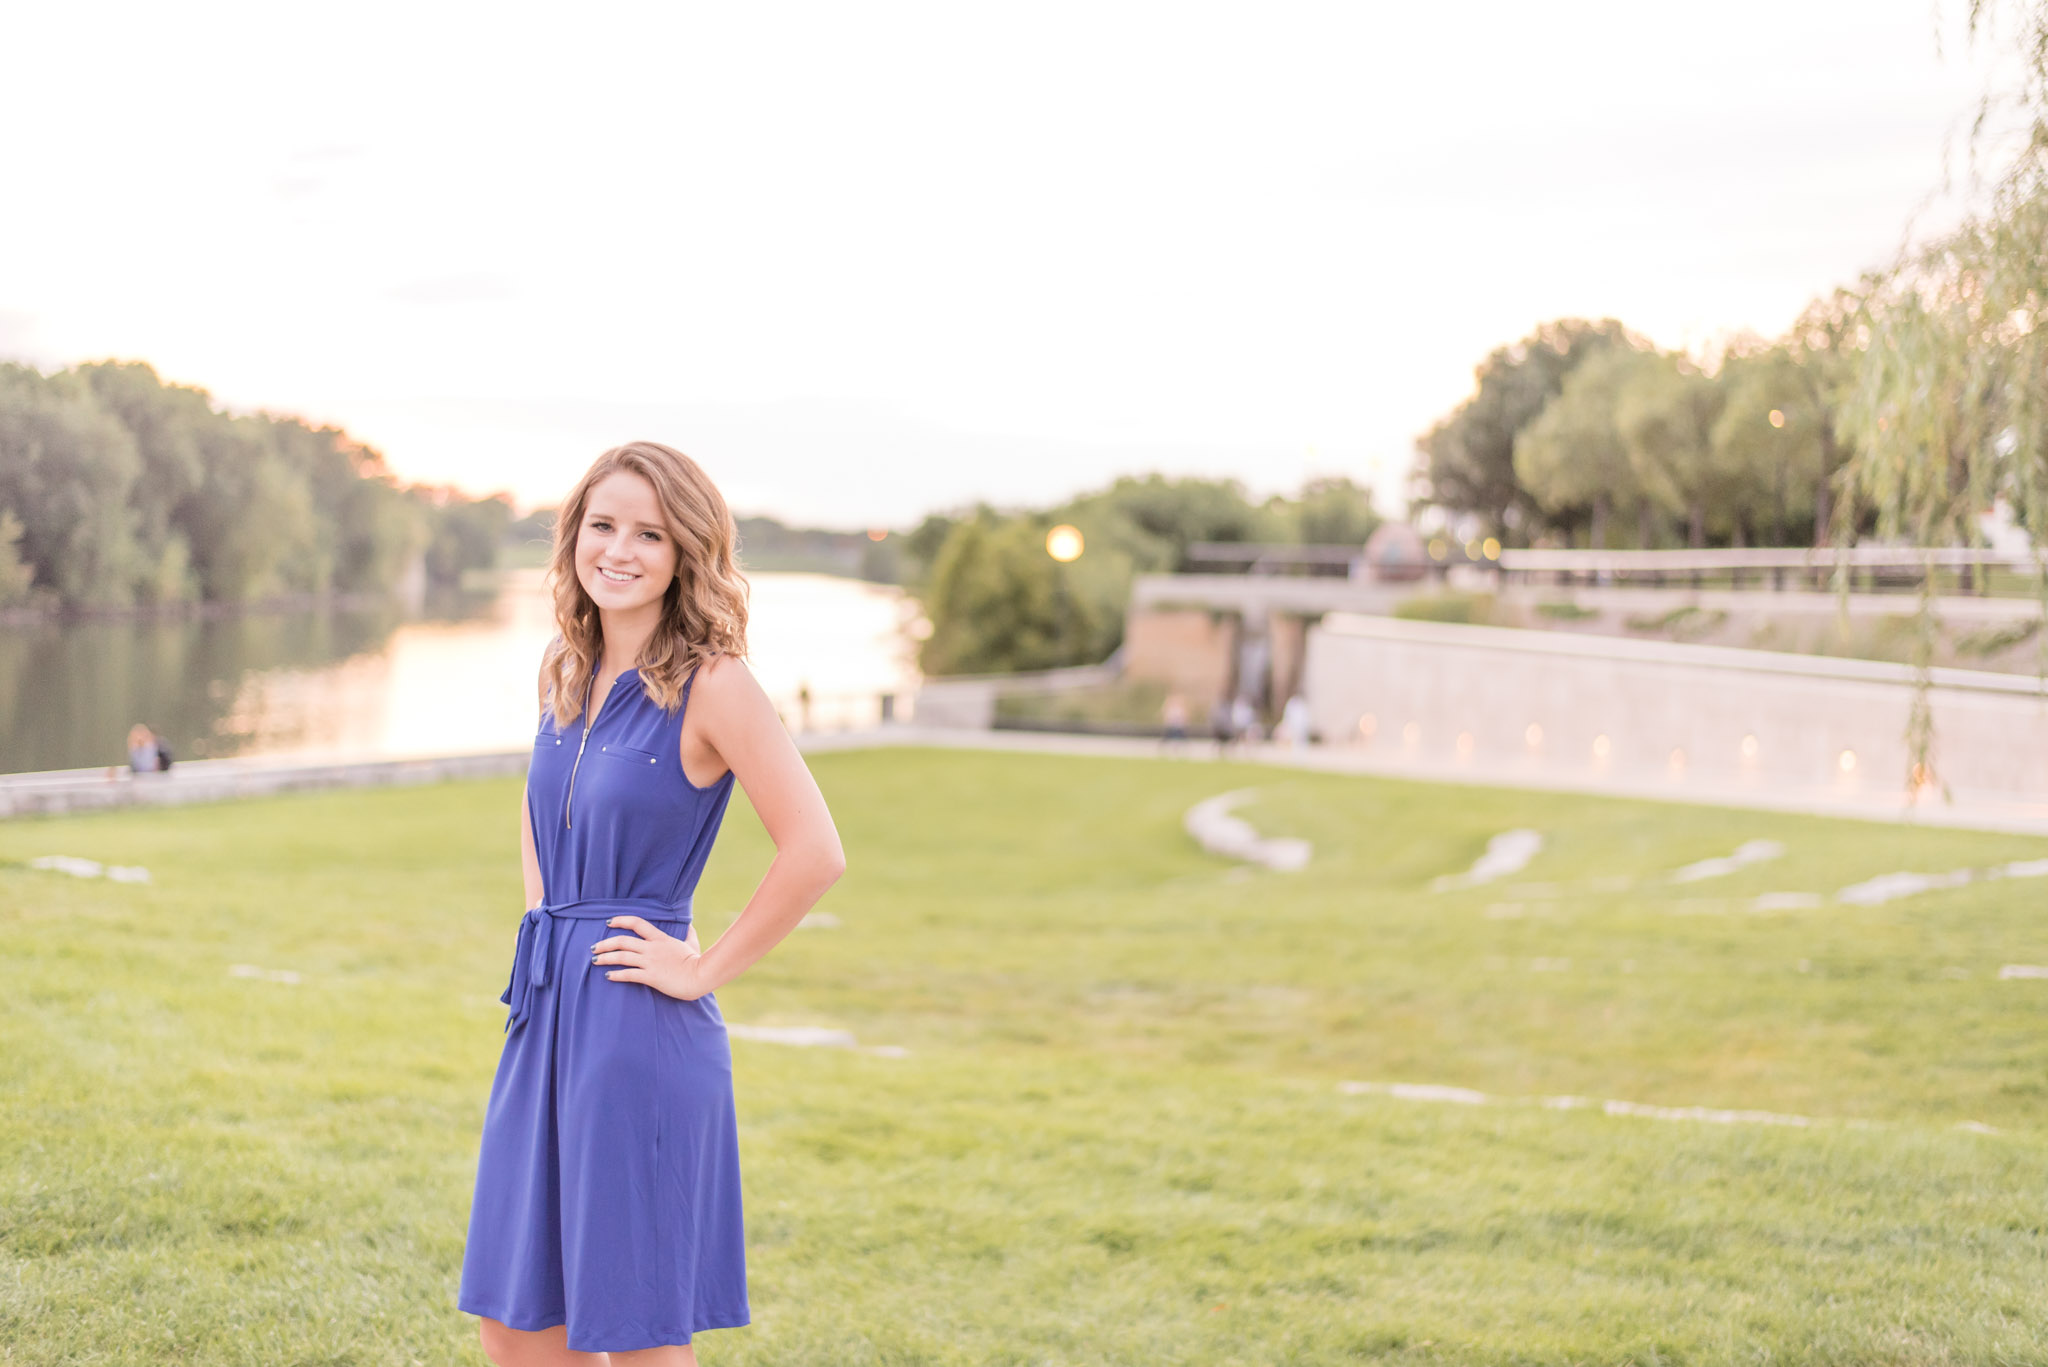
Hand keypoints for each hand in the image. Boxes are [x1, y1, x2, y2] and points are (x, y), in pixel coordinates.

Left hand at [590, 916, 712, 1000]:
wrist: (701, 976)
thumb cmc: (697, 960)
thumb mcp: (692, 943)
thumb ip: (688, 934)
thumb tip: (689, 927)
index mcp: (661, 938)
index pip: (637, 923)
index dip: (621, 920)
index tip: (608, 922)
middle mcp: (652, 948)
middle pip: (623, 941)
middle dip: (605, 943)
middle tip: (594, 947)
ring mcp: (651, 962)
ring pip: (622, 957)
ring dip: (606, 958)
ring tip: (595, 960)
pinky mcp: (651, 977)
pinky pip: (628, 975)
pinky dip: (616, 975)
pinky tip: (608, 976)